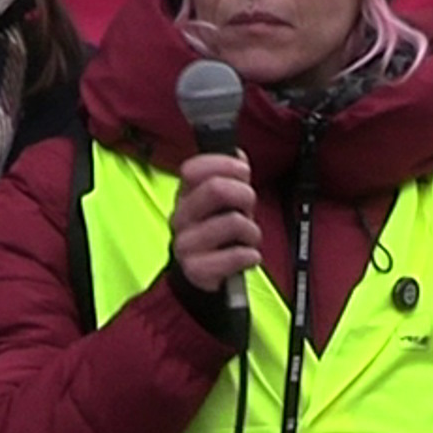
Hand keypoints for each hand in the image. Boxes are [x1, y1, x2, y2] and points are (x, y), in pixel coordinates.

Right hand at [169, 151, 259, 293]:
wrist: (197, 277)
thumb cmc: (212, 236)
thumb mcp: (217, 203)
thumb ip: (226, 177)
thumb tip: (237, 154)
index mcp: (184, 195)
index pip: (193, 168)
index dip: (224, 164)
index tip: (242, 172)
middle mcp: (180, 217)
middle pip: (216, 188)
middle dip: (244, 194)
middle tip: (249, 206)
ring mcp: (186, 244)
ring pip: (232, 222)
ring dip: (251, 230)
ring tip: (248, 238)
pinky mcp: (196, 269)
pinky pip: (234, 256)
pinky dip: (250, 255)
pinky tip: (248, 256)